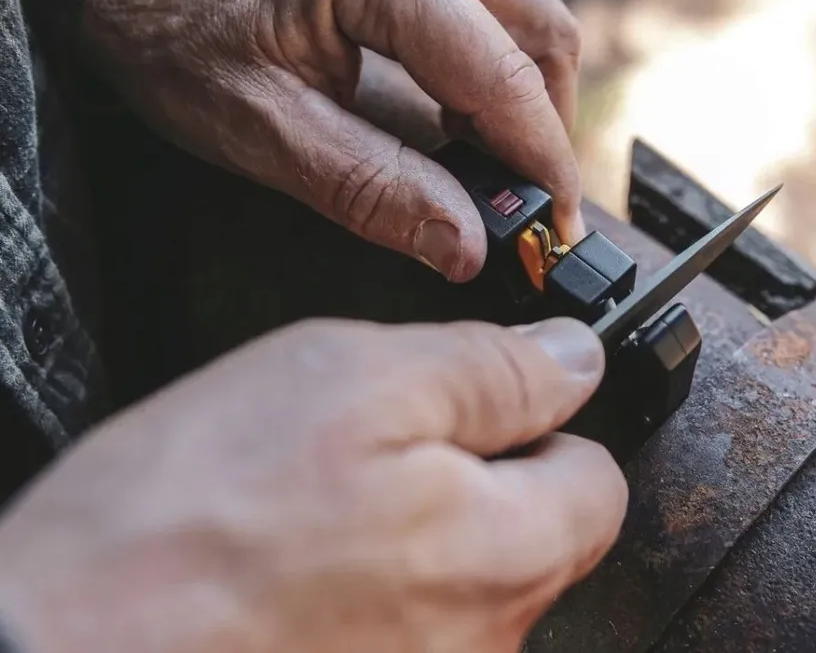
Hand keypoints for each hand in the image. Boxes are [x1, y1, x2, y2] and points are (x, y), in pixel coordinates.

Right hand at [0, 318, 626, 652]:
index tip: (486, 403)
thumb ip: (489, 370)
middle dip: (476, 478)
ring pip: (461, 583)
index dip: (546, 424)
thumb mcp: (354, 382)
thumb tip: (573, 357)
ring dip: (411, 533)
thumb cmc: (189, 522)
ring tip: (313, 508)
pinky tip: (295, 567)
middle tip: (368, 445)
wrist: (49, 651)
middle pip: (532, 537)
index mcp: (502, 555)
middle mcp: (481, 643)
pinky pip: (401, 627)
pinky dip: (365, 590)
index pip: (597, 483)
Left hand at [82, 0, 585, 281]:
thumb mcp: (269, 135)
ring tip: (492, 171)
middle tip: (524, 205)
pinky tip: (465, 130)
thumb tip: (466, 246)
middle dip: (546, 130)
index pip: (503, 78)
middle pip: (543, 37)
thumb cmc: (184, 48)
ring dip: (528, 103)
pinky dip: (501, 81)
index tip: (556, 230)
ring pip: (530, 24)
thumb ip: (373, 190)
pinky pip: (498, 18)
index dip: (543, 162)